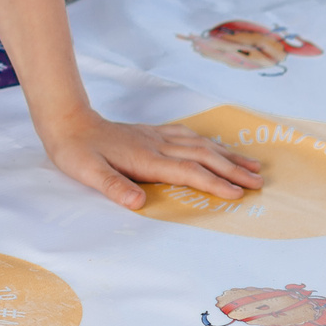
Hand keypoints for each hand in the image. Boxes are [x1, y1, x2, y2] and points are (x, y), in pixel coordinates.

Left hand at [38, 110, 262, 210]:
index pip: (188, 172)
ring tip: (251, 165)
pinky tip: (214, 146)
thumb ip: (114, 187)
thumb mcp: (88, 173)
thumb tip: (139, 203)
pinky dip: (207, 142)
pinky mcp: (151, 133)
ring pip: (200, 144)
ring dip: (227, 155)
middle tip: (259, 183)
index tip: (238, 194)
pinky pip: (188, 136)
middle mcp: (157, 145)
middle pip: (203, 156)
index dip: (214, 182)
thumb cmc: (77, 151)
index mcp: (146, 158)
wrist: (67, 122)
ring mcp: (156, 137)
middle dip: (232, 170)